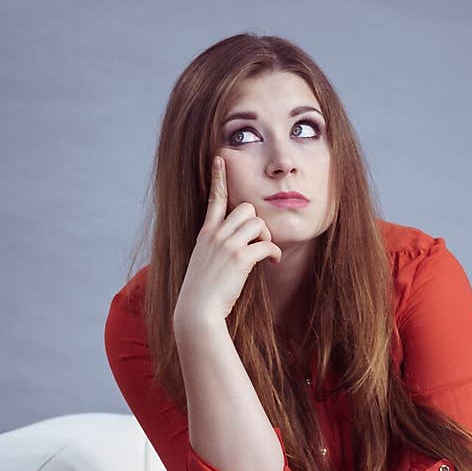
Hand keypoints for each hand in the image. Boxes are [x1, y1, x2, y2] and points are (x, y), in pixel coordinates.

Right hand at [173, 154, 282, 324]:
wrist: (197, 311)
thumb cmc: (201, 294)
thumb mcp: (203, 265)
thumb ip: (214, 250)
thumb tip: (230, 250)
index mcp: (206, 234)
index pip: (213, 199)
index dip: (218, 178)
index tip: (220, 159)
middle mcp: (215, 235)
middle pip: (245, 208)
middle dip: (258, 222)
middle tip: (261, 241)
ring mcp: (227, 245)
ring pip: (258, 223)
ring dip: (267, 237)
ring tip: (267, 254)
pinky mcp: (240, 259)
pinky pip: (266, 244)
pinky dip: (274, 252)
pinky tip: (274, 261)